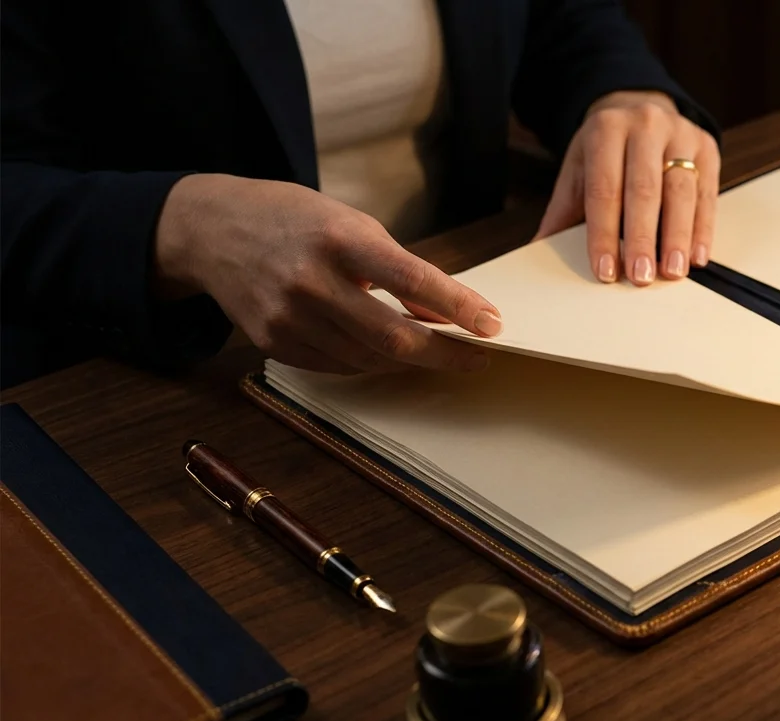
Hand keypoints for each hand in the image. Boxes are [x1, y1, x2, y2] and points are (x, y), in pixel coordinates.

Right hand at [153, 174, 500, 374]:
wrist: (213, 229)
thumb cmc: (296, 220)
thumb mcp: (354, 225)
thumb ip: (400, 269)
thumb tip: (445, 314)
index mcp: (340, 240)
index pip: (412, 280)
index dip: (459, 308)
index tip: (492, 326)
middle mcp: (311, 281)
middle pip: (392, 336)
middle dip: (444, 354)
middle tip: (476, 359)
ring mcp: (288, 317)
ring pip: (368, 360)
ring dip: (410, 362)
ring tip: (437, 353)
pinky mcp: (273, 342)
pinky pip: (337, 367)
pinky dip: (370, 363)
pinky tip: (387, 354)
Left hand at [534, 90, 720, 285]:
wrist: (639, 109)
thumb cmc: (607, 149)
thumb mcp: (579, 170)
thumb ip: (563, 212)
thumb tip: (539, 251)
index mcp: (606, 129)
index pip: (604, 188)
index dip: (604, 233)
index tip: (606, 270)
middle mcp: (645, 125)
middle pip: (644, 189)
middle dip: (642, 238)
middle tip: (641, 276)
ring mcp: (681, 133)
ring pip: (681, 191)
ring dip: (678, 237)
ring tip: (672, 271)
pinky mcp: (707, 148)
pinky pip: (707, 194)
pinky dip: (703, 229)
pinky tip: (696, 256)